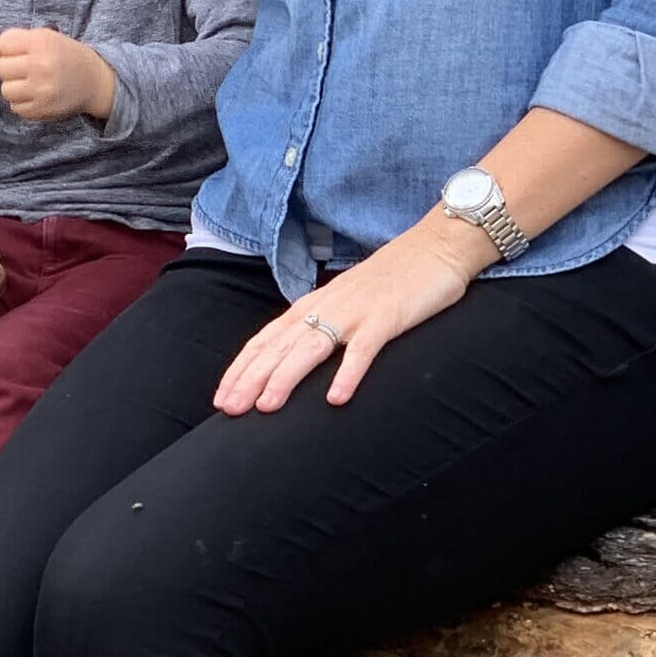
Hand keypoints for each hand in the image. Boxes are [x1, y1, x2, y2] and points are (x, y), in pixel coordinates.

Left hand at [0, 27, 114, 124]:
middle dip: (11, 69)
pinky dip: (22, 103)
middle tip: (30, 68)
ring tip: (33, 83)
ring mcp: (42, 89)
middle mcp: (41, 65)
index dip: (7, 51)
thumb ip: (6, 43)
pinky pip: (15, 108)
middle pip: (1, 69)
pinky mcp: (43, 109)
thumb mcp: (40, 38)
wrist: (94, 80)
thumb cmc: (62, 55)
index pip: (3, 45)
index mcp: (41, 41)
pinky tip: (38, 95)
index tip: (21, 53)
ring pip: (5, 90)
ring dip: (15, 88)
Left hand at [212, 220, 492, 413]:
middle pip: (280, 346)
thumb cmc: (391, 280)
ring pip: (311, 347)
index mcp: (313, 305)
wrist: (435, 247)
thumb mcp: (346, 302)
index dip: (242, 368)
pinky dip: (348, 372)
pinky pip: (365, 348)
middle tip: (229, 410)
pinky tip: (336, 399)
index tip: (220, 398)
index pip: (267, 339)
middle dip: (251, 379)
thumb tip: (294, 357)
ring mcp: (356, 311)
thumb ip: (322, 326)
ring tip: (267, 407)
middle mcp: (326, 307)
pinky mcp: (388, 317)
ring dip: (286, 378)